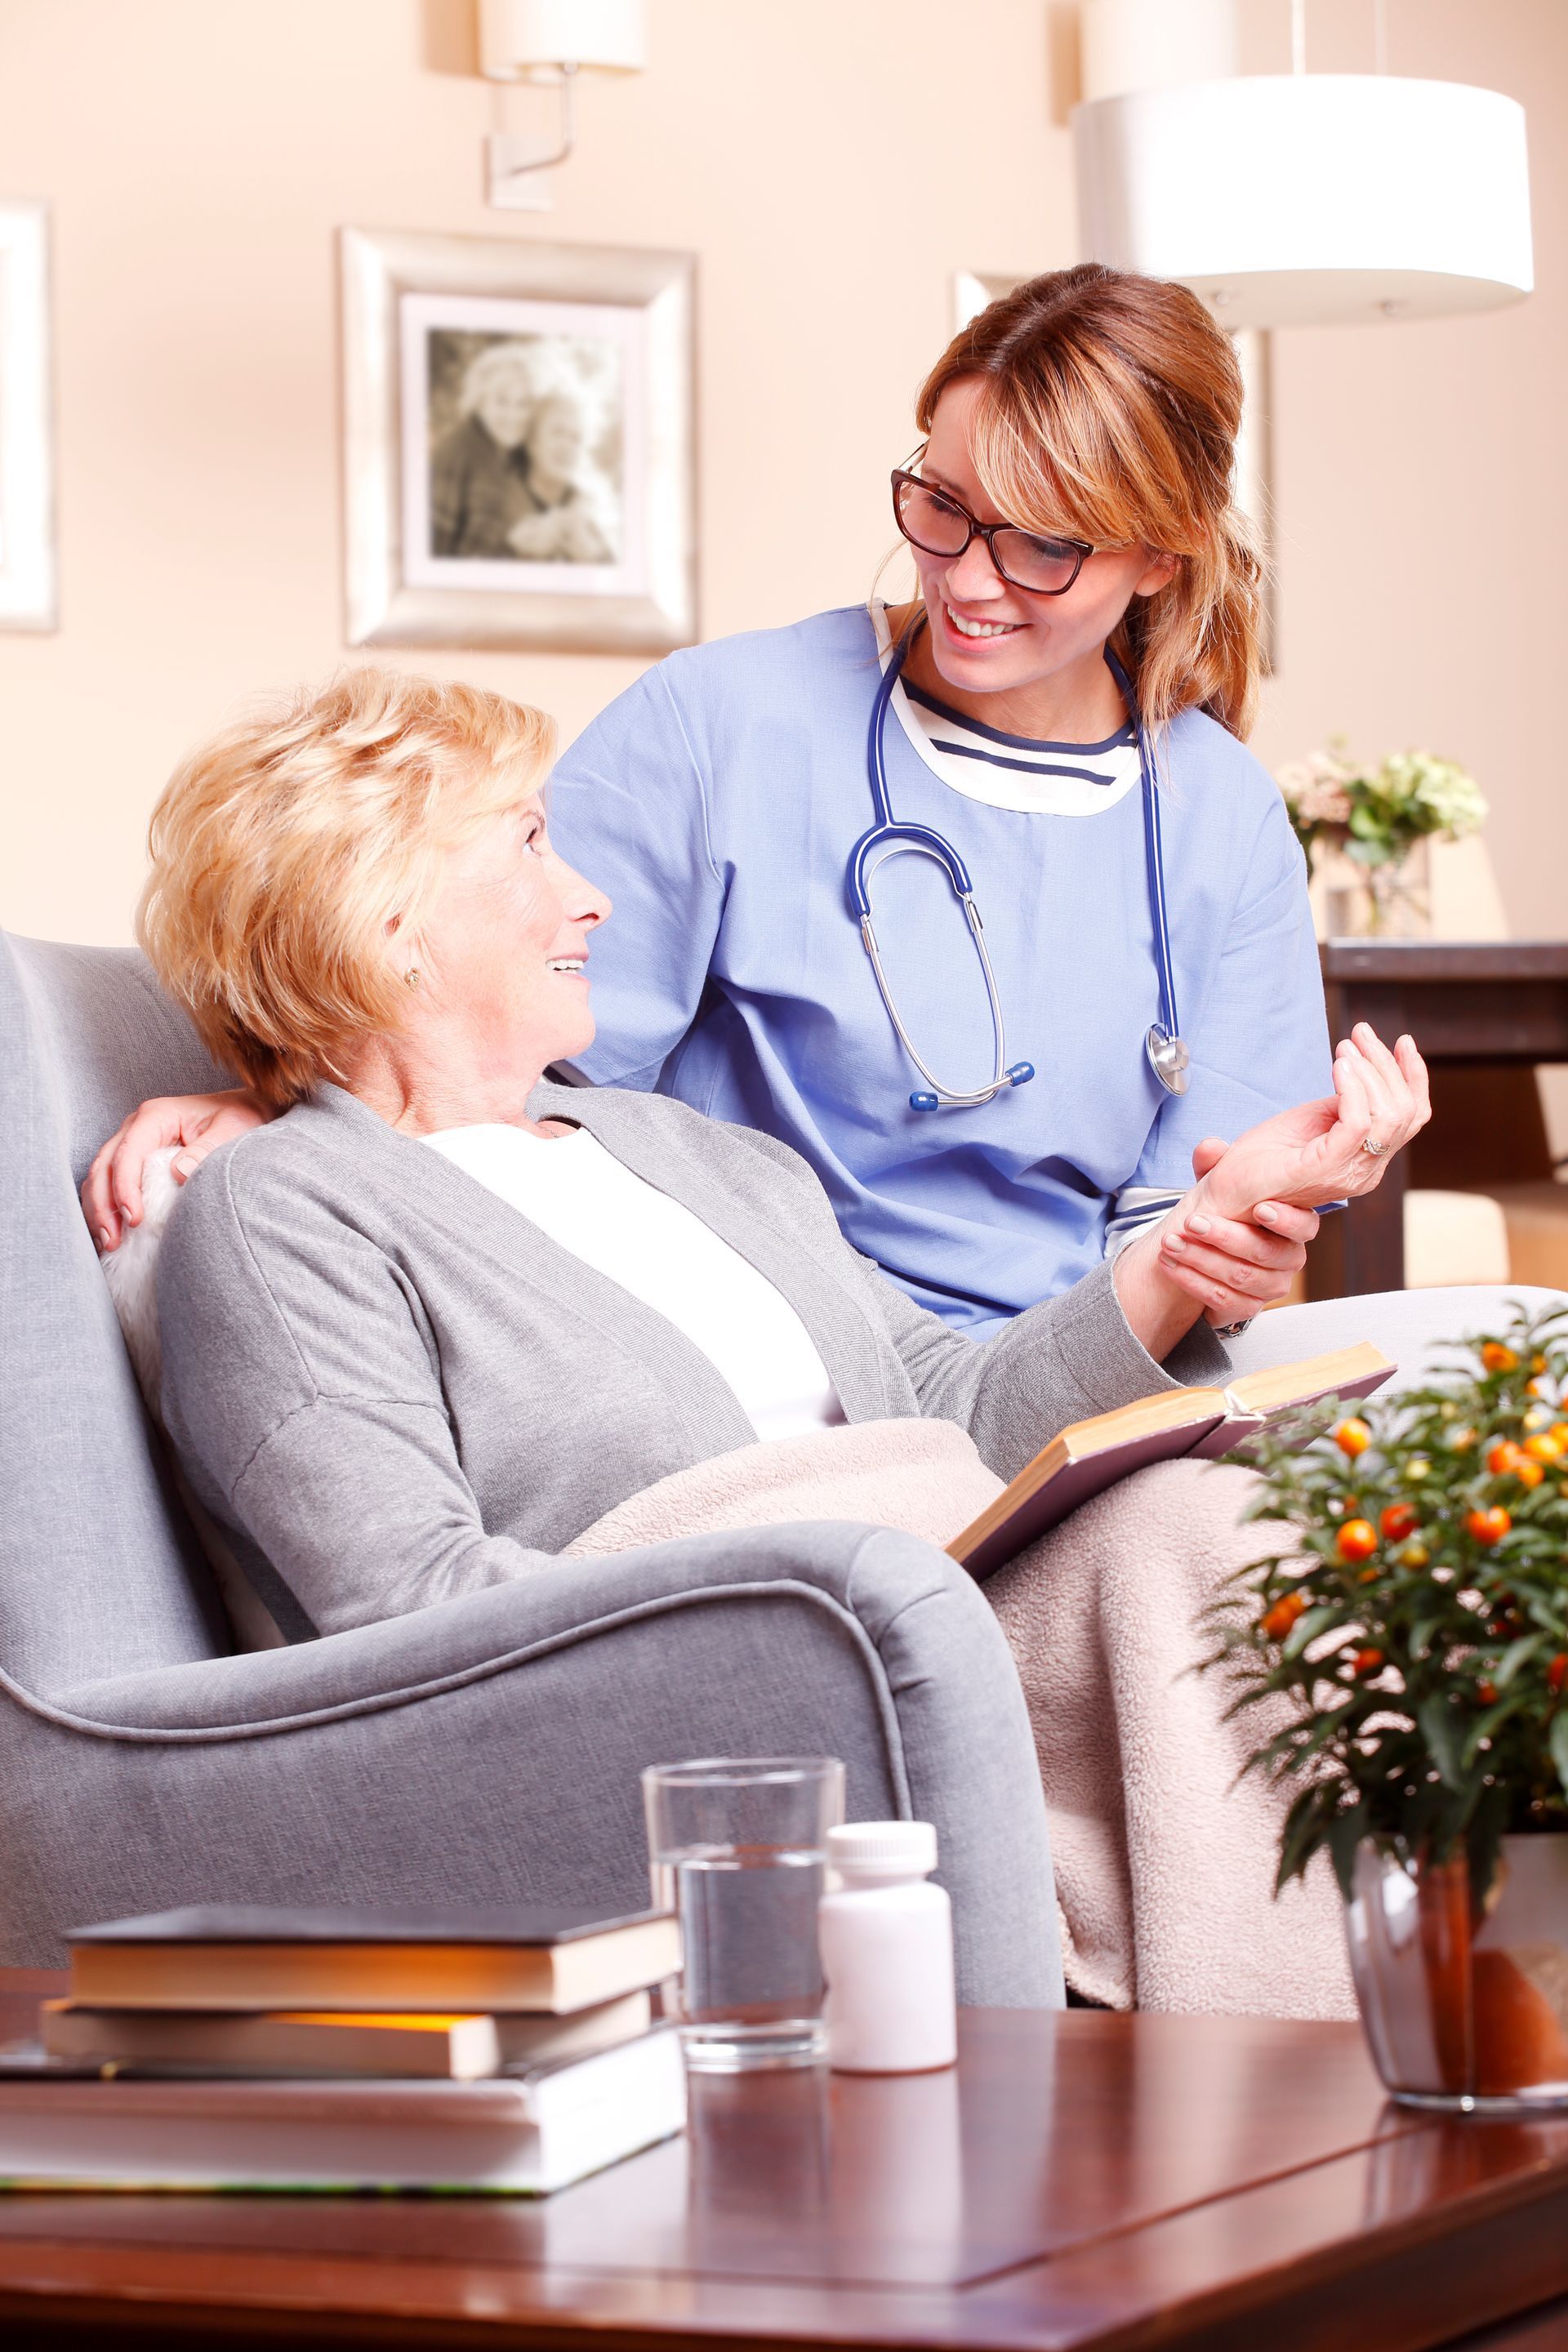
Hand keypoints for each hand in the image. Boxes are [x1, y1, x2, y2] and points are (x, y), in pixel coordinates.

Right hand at [82, 1089, 269, 1251]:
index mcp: (156, 1116)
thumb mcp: (234, 1128)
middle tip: (113, 1240)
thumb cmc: (239, 1117)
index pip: (129, 1152)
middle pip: (105, 1166)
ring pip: (100, 1176)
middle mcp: (136, 1126)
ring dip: (98, 1210)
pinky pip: (109, 1183)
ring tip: (108, 1242)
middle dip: (104, 1205)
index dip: (125, 1187)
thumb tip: (179, 1172)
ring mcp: (132, 1142)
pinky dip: (104, 1208)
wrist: (244, 1112)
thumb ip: (208, 1148)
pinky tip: (111, 1233)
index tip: (134, 1219)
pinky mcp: (134, 1160)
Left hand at [1115, 1183, 1317, 1356]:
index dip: (1286, 1219)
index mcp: (1292, 1224)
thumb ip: (1215, 1165)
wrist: (1203, 1253)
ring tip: (1170, 1243)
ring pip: (1241, 1277)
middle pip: (1265, 1252)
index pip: (1304, 1225)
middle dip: (1224, 1236)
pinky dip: (1192, 1281)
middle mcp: (1288, 1258)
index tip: (1259, 1209)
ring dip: (1200, 1259)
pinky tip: (1170, 1265)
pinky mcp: (1248, 1308)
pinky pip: (1223, 1300)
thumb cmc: (1222, 1212)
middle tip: (1191, 1223)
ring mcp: (1271, 1286)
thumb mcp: (1218, 1184)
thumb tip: (1210, 1146)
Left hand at [1194, 1026, 1429, 1224]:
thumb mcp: (1308, 1122)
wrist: (1224, 1193)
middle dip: (1386, 1064)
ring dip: (1369, 1071)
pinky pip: (1357, 1123)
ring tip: (1344, 1048)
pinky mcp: (1324, 1169)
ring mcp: (1349, 1173)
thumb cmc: (1261, 1159)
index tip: (1401, 1040)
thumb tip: (1358, 1073)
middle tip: (1360, 1033)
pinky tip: (1338, 1067)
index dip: (1412, 1076)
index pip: (1411, 1116)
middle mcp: (1366, 1171)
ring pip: (1387, 1115)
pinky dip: (1352, 1088)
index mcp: (1365, 1159)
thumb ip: (1339, 1106)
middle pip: (1404, 1111)